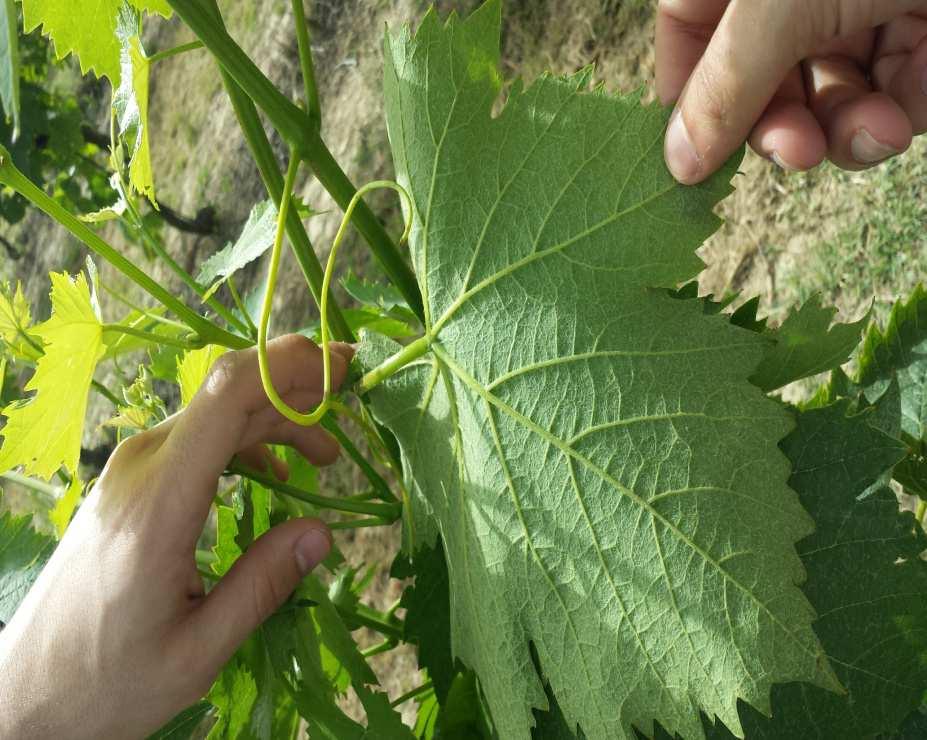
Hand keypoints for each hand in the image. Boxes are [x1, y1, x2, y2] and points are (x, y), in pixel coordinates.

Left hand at [0, 335, 352, 738]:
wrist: (26, 691)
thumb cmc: (109, 680)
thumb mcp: (197, 650)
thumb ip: (262, 585)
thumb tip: (323, 532)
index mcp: (160, 502)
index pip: (227, 396)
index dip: (290, 366)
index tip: (344, 366)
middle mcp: (142, 467)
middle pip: (230, 396)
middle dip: (298, 387)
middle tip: (354, 398)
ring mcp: (131, 470)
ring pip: (215, 416)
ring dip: (276, 420)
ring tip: (326, 455)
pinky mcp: (130, 482)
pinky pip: (196, 440)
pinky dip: (245, 442)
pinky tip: (274, 474)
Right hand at [658, 0, 926, 182]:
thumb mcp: (783, 1)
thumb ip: (725, 84)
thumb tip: (675, 164)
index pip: (688, 29)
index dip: (688, 92)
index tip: (695, 157)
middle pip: (756, 75)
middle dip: (778, 123)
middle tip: (794, 154)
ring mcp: (862, 4)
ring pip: (822, 97)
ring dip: (841, 130)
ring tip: (872, 133)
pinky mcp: (922, 33)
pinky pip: (886, 97)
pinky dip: (893, 118)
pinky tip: (903, 116)